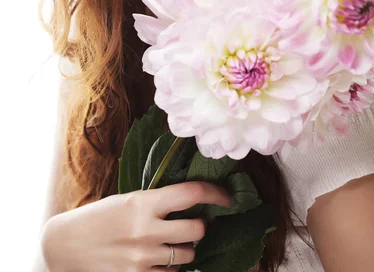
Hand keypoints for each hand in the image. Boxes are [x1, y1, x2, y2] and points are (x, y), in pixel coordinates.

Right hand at [41, 180, 231, 270]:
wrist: (65, 246)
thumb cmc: (97, 218)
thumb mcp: (127, 200)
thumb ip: (156, 201)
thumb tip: (191, 200)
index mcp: (143, 202)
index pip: (192, 194)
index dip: (216, 193)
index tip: (226, 197)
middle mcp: (146, 230)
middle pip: (197, 229)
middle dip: (201, 225)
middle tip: (193, 223)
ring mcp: (143, 258)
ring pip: (187, 255)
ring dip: (186, 248)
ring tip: (171, 242)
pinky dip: (170, 268)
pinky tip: (158, 259)